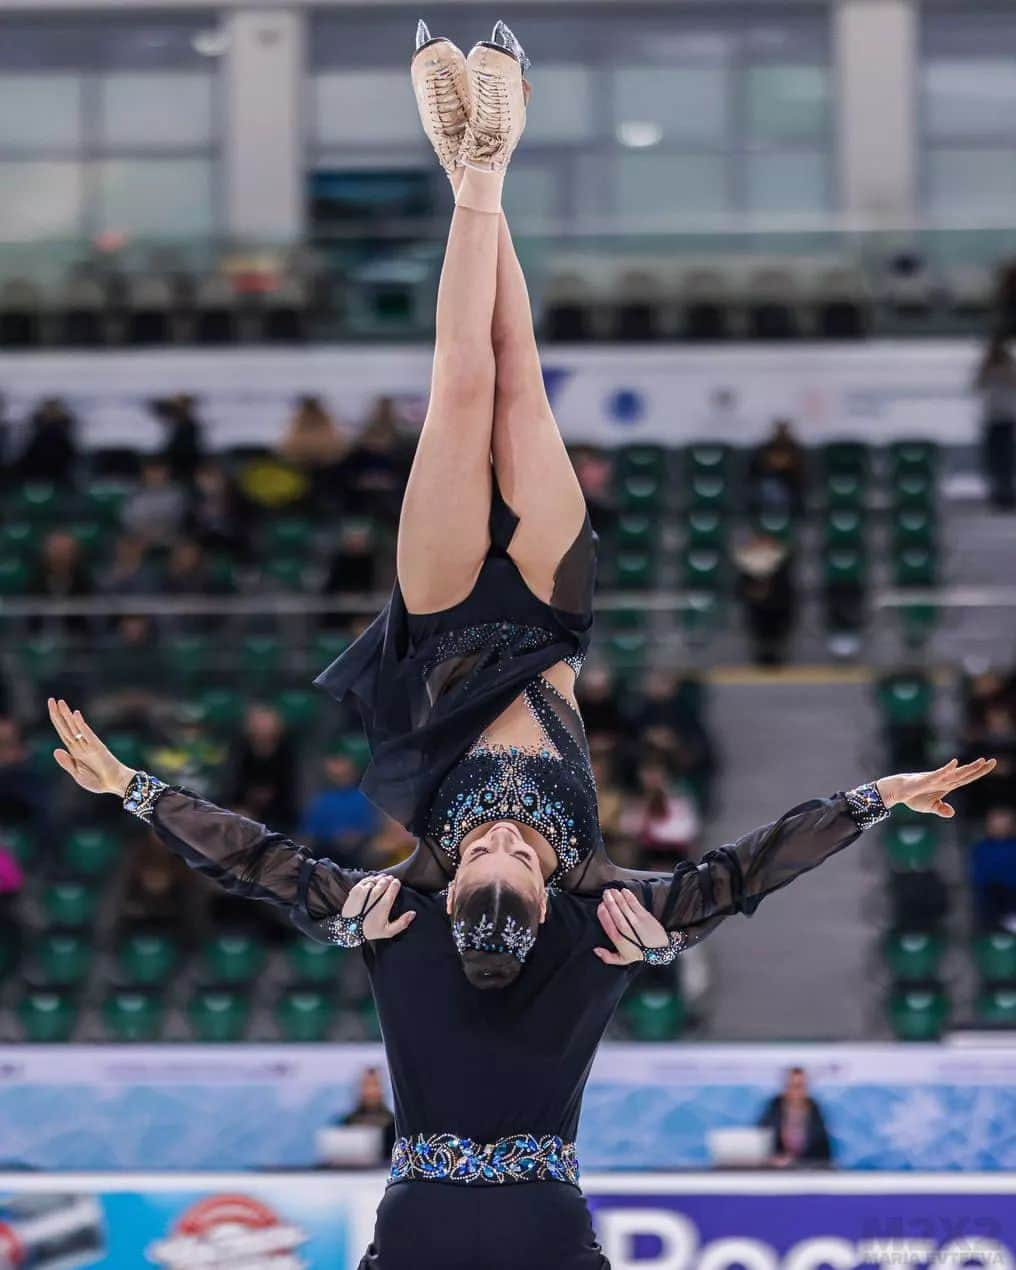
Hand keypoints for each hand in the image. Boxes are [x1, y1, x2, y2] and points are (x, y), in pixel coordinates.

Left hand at [48, 698, 136, 796]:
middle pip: (67, 727)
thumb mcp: (77, 775)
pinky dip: (81, 725)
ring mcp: (89, 745)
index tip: (52, 707)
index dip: (56, 719)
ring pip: (75, 728)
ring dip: (67, 715)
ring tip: (61, 703)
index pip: (63, 731)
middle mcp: (80, 745)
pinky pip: (87, 735)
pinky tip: (76, 716)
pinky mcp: (98, 747)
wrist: (114, 784)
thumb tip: (55, 749)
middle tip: (52, 699)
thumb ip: (67, 763)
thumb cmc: (97, 780)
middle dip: (59, 713)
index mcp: (74, 751)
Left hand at [341, 876, 415, 940]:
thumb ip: (402, 923)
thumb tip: (413, 913)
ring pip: (374, 880)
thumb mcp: (388, 932)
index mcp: (384, 906)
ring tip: (383, 877)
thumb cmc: (369, 931)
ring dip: (379, 878)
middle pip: (383, 883)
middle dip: (388, 879)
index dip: (395, 884)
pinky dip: (369, 878)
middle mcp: (374, 897)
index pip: (392, 889)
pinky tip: (372, 879)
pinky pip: (364, 881)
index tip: (397, 882)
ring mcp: (364, 893)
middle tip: (391, 878)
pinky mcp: (355, 891)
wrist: (348, 930)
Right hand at [594, 887, 667, 966]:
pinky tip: (624, 891)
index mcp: (620, 941)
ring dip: (618, 898)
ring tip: (612, 891)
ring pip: (625, 908)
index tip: (601, 906)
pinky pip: (636, 905)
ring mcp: (637, 922)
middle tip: (605, 894)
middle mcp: (628, 931)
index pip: (609, 927)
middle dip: (610, 903)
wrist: (660, 949)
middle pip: (617, 915)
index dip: (604, 916)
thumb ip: (608, 957)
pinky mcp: (645, 916)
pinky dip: (630, 897)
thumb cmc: (639, 953)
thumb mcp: (622, 959)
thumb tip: (596, 950)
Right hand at [876, 756, 995, 818]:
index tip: (991, 764)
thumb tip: (952, 812)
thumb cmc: (913, 796)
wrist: (897, 791)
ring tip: (980, 761)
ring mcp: (936, 779)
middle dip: (978, 768)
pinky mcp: (926, 779)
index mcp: (947, 785)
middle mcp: (944, 780)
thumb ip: (941, 809)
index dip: (979, 772)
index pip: (967, 778)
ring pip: (955, 773)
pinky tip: (955, 763)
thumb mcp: (929, 806)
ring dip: (967, 768)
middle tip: (993, 761)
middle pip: (965, 774)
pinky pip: (939, 774)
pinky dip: (947, 769)